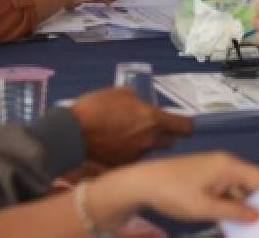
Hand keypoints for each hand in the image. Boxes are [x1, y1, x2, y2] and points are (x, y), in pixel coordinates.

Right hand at [69, 88, 192, 166]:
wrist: (73, 132)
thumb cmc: (97, 106)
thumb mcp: (120, 93)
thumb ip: (137, 100)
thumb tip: (141, 106)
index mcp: (153, 119)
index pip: (184, 127)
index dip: (186, 125)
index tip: (183, 125)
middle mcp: (149, 140)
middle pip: (169, 141)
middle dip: (164, 135)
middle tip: (151, 129)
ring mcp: (137, 155)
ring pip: (150, 151)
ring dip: (145, 145)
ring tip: (128, 138)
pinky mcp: (124, 166)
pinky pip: (133, 159)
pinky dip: (129, 153)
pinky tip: (116, 147)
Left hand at [98, 152, 258, 225]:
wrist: (142, 182)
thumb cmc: (173, 193)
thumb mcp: (204, 207)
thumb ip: (233, 212)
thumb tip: (257, 215)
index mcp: (228, 166)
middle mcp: (225, 163)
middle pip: (255, 179)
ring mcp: (215, 169)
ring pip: (242, 186)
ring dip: (252, 201)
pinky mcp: (207, 176)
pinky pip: (230, 188)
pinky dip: (238, 202)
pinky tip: (240, 216)